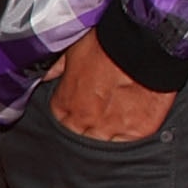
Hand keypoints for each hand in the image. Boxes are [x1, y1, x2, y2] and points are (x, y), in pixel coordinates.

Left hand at [46, 28, 176, 140]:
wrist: (143, 46)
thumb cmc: (107, 45)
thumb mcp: (72, 51)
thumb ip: (55, 69)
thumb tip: (44, 77)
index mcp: (67, 103)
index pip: (60, 120)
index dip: (69, 112)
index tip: (77, 105)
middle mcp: (87, 121)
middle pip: (80, 135)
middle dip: (84, 125)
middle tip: (96, 110)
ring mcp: (113, 129)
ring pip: (103, 143)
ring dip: (105, 133)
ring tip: (113, 116)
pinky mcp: (138, 132)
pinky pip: (128, 143)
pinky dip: (127, 134)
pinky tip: (129, 121)